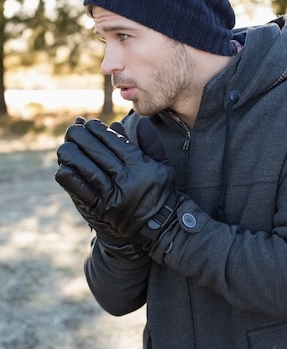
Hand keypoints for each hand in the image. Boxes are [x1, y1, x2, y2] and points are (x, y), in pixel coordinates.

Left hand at [55, 118, 175, 240]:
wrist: (159, 225)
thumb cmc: (159, 190)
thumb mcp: (162, 165)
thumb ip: (151, 143)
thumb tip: (140, 122)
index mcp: (141, 166)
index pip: (115, 142)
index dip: (98, 130)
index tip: (89, 123)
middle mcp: (127, 180)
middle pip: (98, 153)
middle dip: (82, 138)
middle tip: (73, 130)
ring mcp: (113, 196)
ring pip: (87, 170)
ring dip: (72, 155)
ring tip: (65, 146)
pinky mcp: (102, 210)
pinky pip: (82, 192)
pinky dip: (70, 179)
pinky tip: (63, 168)